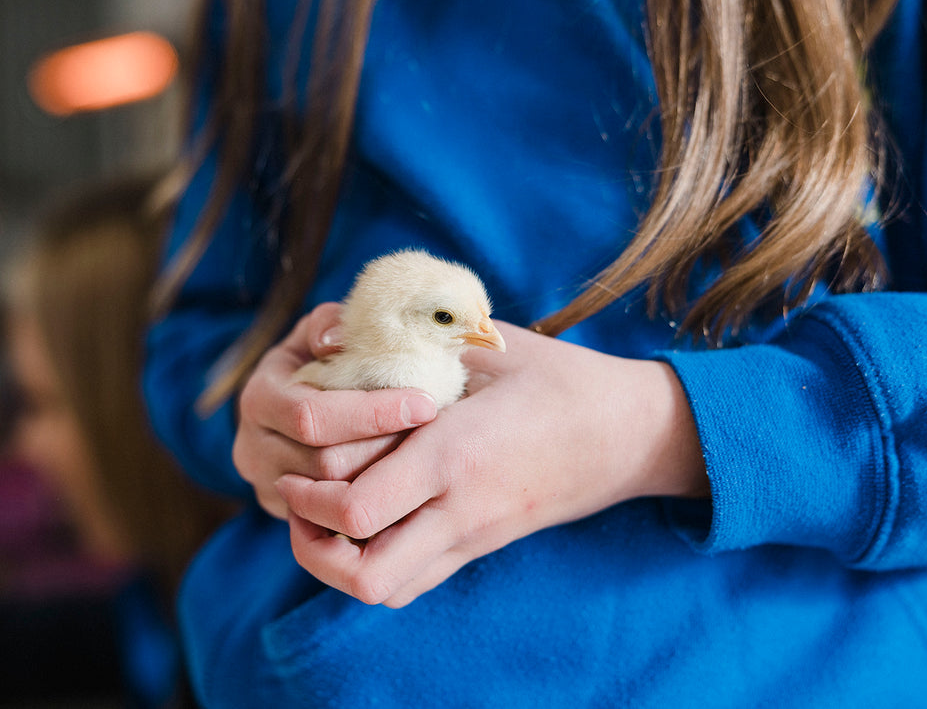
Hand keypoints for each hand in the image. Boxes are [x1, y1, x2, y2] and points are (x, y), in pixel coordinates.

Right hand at [234, 303, 439, 518]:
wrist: (294, 402)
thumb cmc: (318, 359)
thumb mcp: (319, 333)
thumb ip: (328, 325)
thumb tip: (334, 339)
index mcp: (259, 399)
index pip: (312, 417)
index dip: (372, 413)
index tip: (425, 403)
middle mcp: (253, 449)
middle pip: (325, 464)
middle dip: (384, 447)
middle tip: (436, 436)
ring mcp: (269, 487)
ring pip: (334, 497)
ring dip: (385, 476)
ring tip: (428, 454)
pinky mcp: (290, 515)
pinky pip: (338, 518)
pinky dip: (376, 497)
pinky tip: (410, 478)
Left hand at [275, 321, 707, 606]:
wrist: (630, 433)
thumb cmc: (559, 378)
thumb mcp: (487, 350)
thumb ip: (420, 350)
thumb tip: (350, 338)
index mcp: (453, 454)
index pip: (355, 509)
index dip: (308, 497)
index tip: (296, 464)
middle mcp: (460, 509)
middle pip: (362, 574)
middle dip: (312, 548)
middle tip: (298, 505)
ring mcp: (474, 536)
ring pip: (386, 588)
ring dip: (339, 563)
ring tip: (324, 517)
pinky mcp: (482, 546)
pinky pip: (414, 581)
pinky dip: (376, 564)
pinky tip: (369, 521)